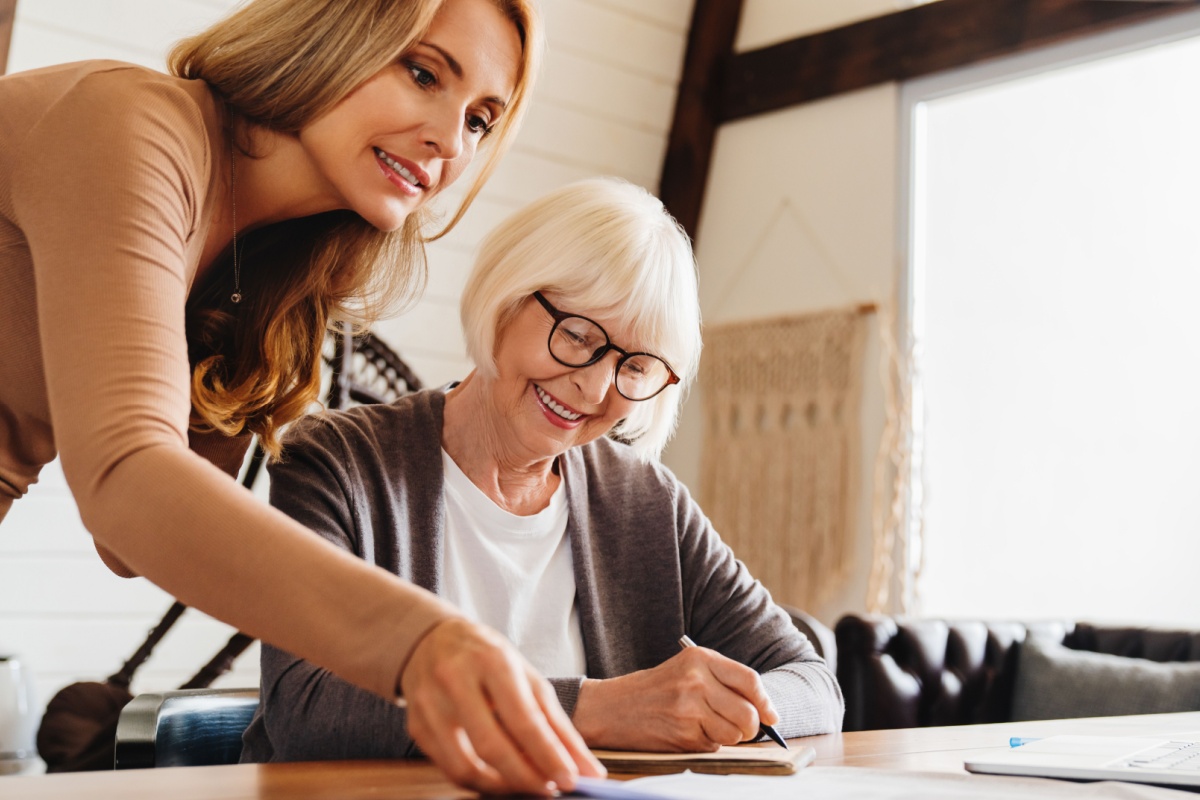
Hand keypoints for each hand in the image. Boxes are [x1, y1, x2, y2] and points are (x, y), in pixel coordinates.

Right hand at [400, 617, 604, 794]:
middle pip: (491, 746)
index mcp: (490, 660)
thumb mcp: (525, 675)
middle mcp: (455, 680)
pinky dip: (478, 781)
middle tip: (550, 789)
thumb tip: (584, 766)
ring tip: (526, 785)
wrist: (432, 640)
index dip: (548, 755)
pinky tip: (498, 778)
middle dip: (526, 777)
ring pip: (464, 766)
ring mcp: (429, 704)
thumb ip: (555, 722)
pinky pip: (448, 768)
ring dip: (501, 787)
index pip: (523, 718)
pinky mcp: (416, 726)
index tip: (571, 779)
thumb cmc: (487, 657)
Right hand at [571, 645, 778, 751]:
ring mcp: (689, 709)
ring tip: (709, 727)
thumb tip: (764, 710)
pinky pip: (714, 745)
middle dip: (750, 726)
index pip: (750, 680)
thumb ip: (722, 681)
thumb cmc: (654, 688)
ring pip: (734, 733)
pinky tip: (690, 732)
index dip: (766, 702)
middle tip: (741, 728)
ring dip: (729, 737)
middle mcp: (696, 681)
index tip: (771, 716)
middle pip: (748, 713)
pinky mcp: (683, 734)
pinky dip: (709, 743)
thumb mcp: (687, 669)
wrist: (612, 707)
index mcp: (700, 659)